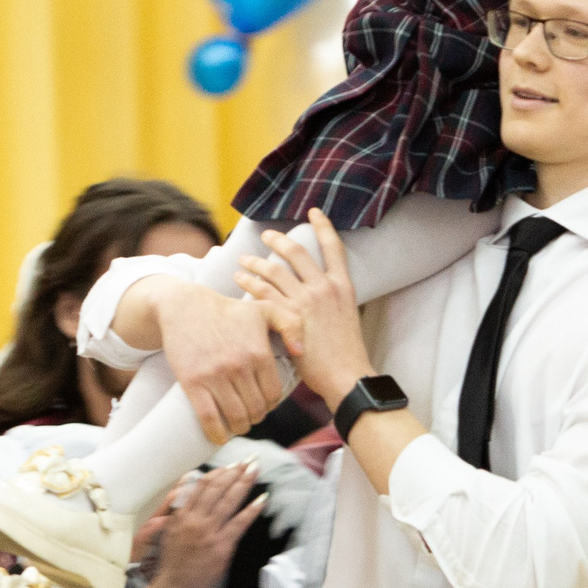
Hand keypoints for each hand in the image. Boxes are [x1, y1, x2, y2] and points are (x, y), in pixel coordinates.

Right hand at [139, 462, 266, 587]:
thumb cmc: (170, 564)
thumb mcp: (167, 532)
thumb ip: (177, 511)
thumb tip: (188, 487)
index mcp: (181, 515)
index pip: (201, 486)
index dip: (218, 473)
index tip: (230, 465)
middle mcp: (195, 520)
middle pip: (218, 488)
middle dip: (235, 471)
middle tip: (249, 459)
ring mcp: (209, 532)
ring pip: (229, 501)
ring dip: (244, 482)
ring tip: (256, 469)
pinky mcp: (221, 546)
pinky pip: (239, 523)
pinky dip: (252, 510)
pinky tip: (262, 498)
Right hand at [152, 280, 286, 443]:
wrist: (186, 307)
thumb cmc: (228, 310)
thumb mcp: (264, 309)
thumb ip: (291, 324)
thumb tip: (300, 352)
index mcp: (259, 352)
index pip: (273, 395)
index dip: (270, 405)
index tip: (263, 405)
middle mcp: (240, 366)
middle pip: (256, 409)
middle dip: (255, 417)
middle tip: (250, 416)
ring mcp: (215, 376)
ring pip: (235, 417)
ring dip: (239, 427)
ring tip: (237, 424)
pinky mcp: (193, 382)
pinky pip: (209, 418)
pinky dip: (216, 434)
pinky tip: (219, 436)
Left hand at [236, 208, 374, 407]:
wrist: (347, 376)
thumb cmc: (347, 353)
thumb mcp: (347, 317)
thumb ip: (331, 300)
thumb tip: (314, 292)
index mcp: (343, 286)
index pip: (334, 247)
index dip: (323, 225)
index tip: (314, 212)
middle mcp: (324, 288)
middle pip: (297, 252)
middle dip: (278, 240)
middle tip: (266, 235)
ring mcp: (306, 301)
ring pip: (275, 271)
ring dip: (256, 263)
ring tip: (244, 261)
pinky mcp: (288, 317)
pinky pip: (263, 293)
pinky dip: (249, 284)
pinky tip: (240, 281)